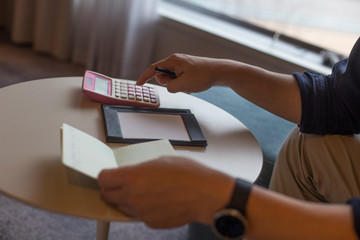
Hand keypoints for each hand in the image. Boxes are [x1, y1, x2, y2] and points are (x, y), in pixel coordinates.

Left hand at [97, 156, 234, 227]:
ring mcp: (141, 212)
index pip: (103, 179)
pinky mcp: (150, 223)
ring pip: (122, 207)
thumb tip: (132, 173)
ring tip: (144, 191)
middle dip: (111, 189)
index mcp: (133, 177)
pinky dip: (142, 209)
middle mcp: (133, 196)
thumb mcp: (161, 161)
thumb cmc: (189, 174)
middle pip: (108, 195)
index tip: (108, 175)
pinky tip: (157, 201)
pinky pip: (138, 215)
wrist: (206, 194)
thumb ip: (141, 169)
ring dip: (127, 200)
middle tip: (121, 184)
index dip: (104, 176)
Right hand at [137, 54, 232, 92]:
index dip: (144, 77)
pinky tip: (193, 83)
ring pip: (171, 78)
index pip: (153, 69)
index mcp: (172, 61)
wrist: (219, 72)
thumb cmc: (204, 75)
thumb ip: (170, 87)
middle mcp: (176, 60)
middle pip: (163, 75)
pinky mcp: (187, 68)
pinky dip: (183, 83)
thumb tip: (168, 86)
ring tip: (189, 83)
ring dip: (177, 84)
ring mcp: (181, 64)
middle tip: (181, 84)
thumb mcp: (183, 84)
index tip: (139, 84)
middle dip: (169, 83)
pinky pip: (179, 78)